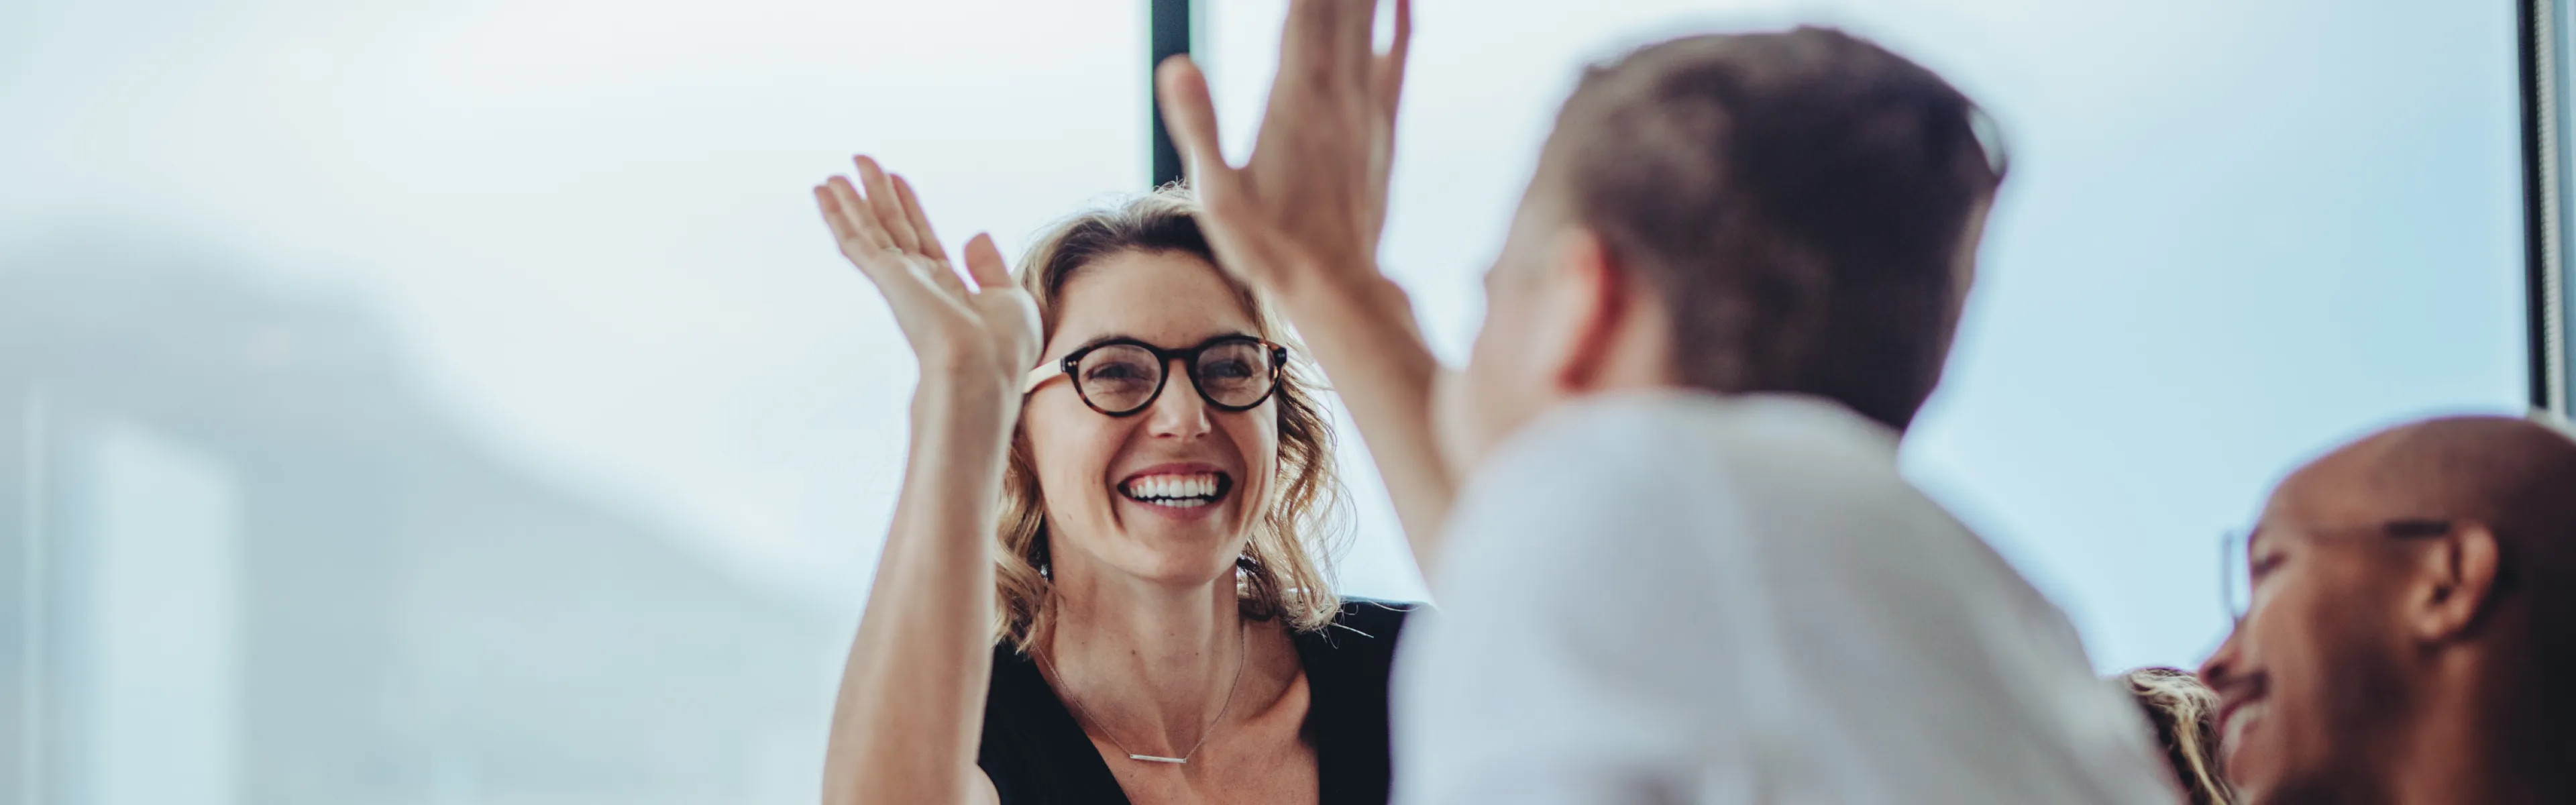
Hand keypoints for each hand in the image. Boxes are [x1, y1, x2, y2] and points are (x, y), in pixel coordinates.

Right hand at [814, 156, 1040, 394]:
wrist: (983, 372)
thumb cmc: (1002, 349)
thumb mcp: (1010, 300)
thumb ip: (990, 268)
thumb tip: (974, 236)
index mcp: (948, 288)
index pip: (923, 237)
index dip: (910, 207)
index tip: (897, 179)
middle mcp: (919, 282)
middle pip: (892, 227)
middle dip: (877, 195)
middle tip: (861, 162)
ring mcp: (900, 280)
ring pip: (868, 231)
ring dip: (850, 202)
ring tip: (833, 176)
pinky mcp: (887, 278)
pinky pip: (856, 240)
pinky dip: (838, 215)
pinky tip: (824, 193)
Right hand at [1155, 0, 1410, 302]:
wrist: (1337, 290)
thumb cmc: (1269, 249)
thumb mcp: (1216, 196)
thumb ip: (1198, 127)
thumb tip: (1178, 65)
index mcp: (1293, 99)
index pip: (1303, 6)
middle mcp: (1337, 92)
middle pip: (1340, 2)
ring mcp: (1364, 108)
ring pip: (1370, 20)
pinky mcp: (1381, 129)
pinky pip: (1397, 60)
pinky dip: (1402, 21)